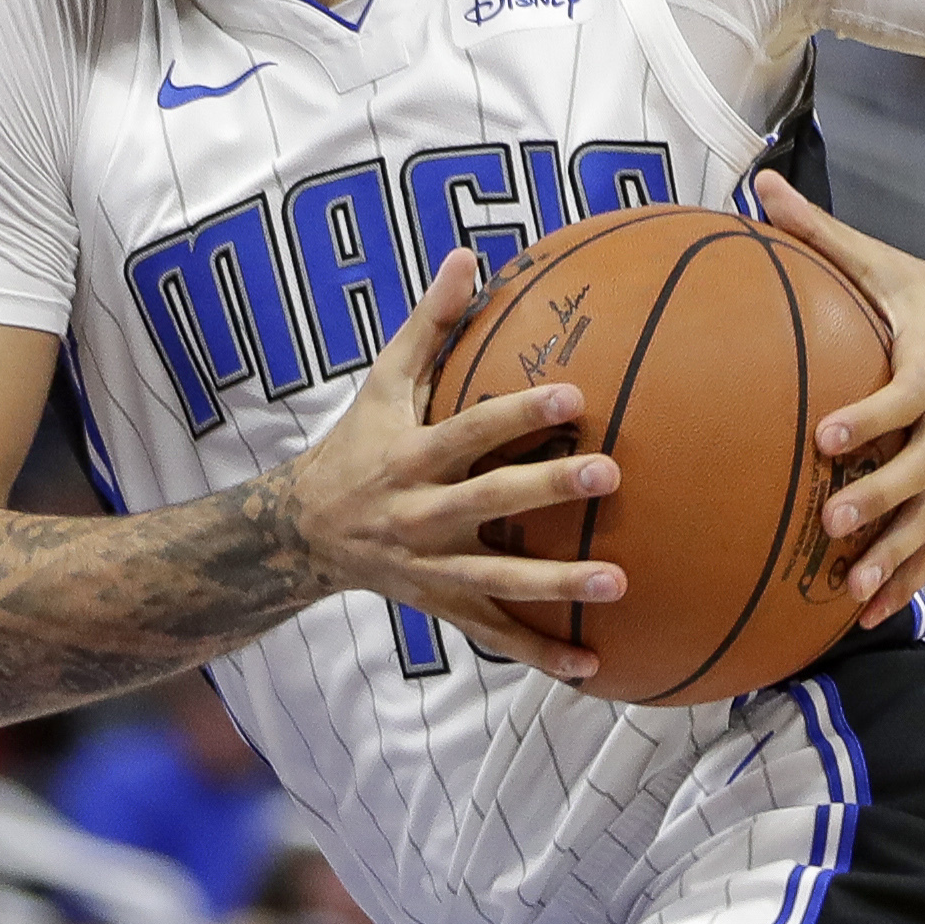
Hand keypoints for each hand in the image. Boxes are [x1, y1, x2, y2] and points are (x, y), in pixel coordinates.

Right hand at [291, 251, 620, 680]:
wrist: (305, 532)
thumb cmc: (358, 444)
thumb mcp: (383, 382)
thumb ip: (428, 324)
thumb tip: (468, 256)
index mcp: (411, 456)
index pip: (470, 431)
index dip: (518, 413)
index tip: (574, 396)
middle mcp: (421, 515)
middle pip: (490, 501)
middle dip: (548, 491)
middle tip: (610, 476)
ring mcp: (432, 567)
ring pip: (499, 579)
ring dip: (558, 586)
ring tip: (619, 583)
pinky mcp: (443, 605)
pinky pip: (495, 635)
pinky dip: (541, 655)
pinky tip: (593, 668)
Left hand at [758, 173, 924, 625]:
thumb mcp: (889, 262)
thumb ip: (820, 232)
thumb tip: (757, 184)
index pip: (903, 395)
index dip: (870, 417)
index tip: (827, 437)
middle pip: (924, 466)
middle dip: (881, 499)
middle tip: (833, 525)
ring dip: (899, 555)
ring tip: (854, 592)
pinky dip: (914, 573)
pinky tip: (873, 610)